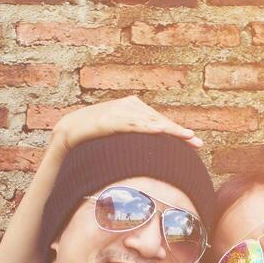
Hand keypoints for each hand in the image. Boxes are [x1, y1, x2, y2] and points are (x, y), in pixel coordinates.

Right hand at [50, 97, 200, 158]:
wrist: (67, 134)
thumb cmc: (93, 140)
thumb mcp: (118, 140)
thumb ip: (134, 141)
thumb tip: (152, 156)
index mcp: (132, 109)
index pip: (158, 120)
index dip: (176, 131)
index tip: (195, 142)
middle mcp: (127, 106)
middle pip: (157, 119)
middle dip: (177, 131)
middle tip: (195, 141)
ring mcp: (117, 111)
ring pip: (147, 121)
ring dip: (166, 128)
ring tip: (183, 136)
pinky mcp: (106, 120)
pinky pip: (130, 124)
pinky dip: (145, 127)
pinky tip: (158, 131)